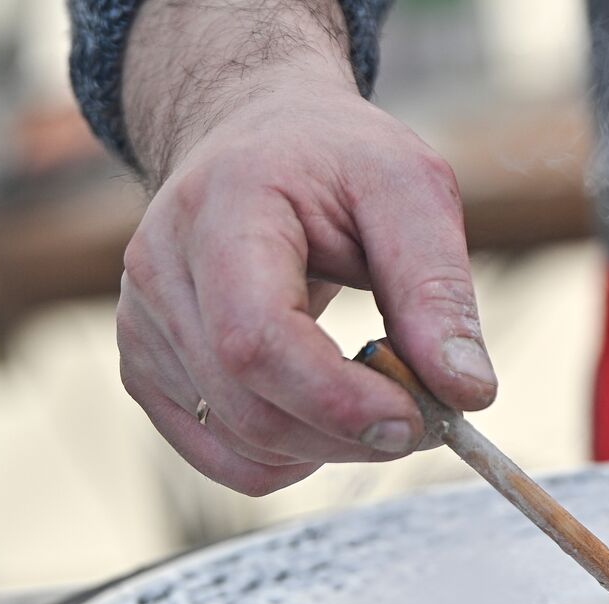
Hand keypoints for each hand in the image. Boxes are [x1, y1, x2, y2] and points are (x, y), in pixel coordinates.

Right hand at [114, 0, 495, 494]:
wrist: (255, 139)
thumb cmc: (337, 161)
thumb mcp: (409, 190)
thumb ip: (439, 289)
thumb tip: (468, 393)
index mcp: (220, 210)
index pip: (258, 339)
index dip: (340, 400)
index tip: (421, 418)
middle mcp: (160, 271)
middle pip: (249, 406)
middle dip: (352, 433)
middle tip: (425, 417)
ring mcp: (141, 326)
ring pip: (240, 444)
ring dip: (331, 449)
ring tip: (381, 397)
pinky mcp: (146, 370)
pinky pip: (223, 457)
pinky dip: (291, 458)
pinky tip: (328, 415)